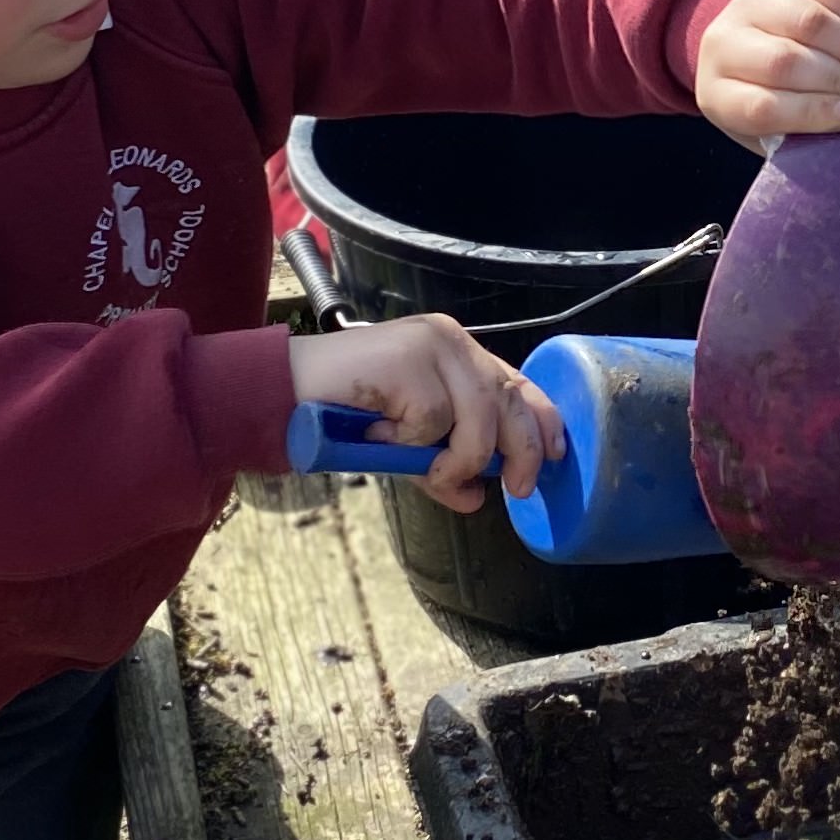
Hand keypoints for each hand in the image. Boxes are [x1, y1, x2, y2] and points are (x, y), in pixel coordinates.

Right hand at [291, 316, 560, 512]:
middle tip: (517, 488)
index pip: (516, 381)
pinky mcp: (411, 360)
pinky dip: (407, 442)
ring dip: (454, 459)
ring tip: (416, 464)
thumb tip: (476, 499)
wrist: (283, 394)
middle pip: (510, 400)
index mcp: (454, 352)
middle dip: (519, 453)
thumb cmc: (341, 415)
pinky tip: (377, 433)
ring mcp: (432, 346)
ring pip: (479, 420)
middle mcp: (449, 341)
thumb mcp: (405, 443)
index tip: (556, 453)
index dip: (542, 419)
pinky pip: (433, 422)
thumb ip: (445, 463)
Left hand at [693, 0, 839, 145]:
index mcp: (719, 94)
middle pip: (785, 62)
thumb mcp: (774, 127)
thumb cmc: (770, 98)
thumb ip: (805, 125)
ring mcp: (748, 5)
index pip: (763, 107)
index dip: (812, 112)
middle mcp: (723, 45)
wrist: (749, 45)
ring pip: (807, 21)